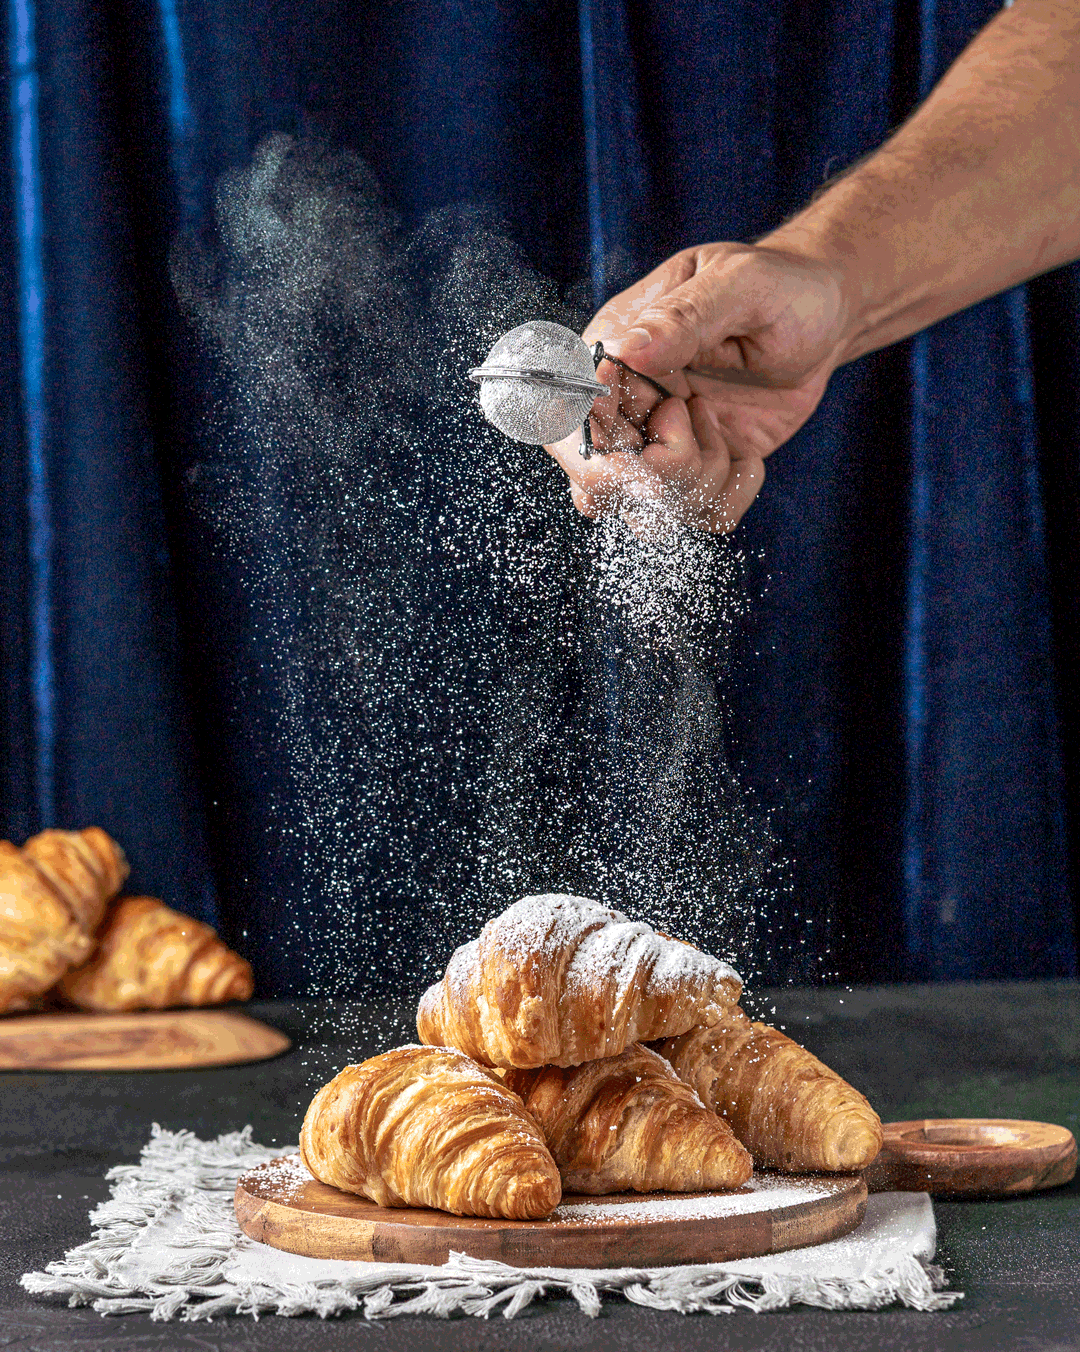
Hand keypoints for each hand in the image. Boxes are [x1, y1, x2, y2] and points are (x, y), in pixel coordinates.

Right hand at [546, 241, 851, 531]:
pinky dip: (729, 499)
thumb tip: (622, 351)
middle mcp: (624, 408)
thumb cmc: (780, 285)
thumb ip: (682, 317)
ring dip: (696, 486)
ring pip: (645, 513)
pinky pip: (697, 519)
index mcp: (613, 354)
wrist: (826, 317)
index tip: (663, 416)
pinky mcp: (698, 474)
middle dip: (658, 470)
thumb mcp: (738, 285)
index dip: (597, 443)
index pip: (565, 418)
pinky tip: (749, 457)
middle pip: (596, 482)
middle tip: (701, 414)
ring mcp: (658, 447)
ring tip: (722, 428)